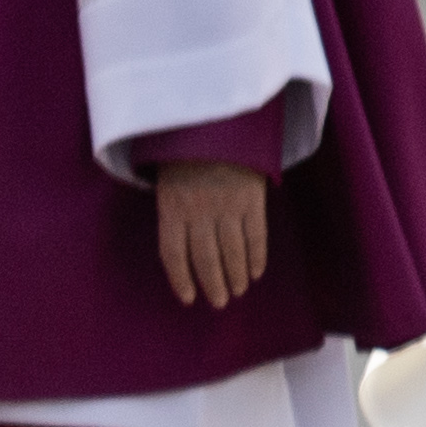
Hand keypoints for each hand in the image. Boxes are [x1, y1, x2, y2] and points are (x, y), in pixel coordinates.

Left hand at [155, 161, 270, 310]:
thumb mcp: (168, 182)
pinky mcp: (252, 199)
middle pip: (205, 258)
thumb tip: (182, 250)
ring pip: (232, 251)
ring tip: (239, 290)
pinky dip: (257, 256)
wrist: (219, 124)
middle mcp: (199, 210)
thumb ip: (174, 213)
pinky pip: (256, 235)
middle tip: (219, 302)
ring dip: (236, 275)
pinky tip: (256, 271)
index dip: (181, 279)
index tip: (189, 299)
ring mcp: (228, 205)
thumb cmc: (188, 157)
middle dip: (214, 284)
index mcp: (172, 207)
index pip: (174, 253)